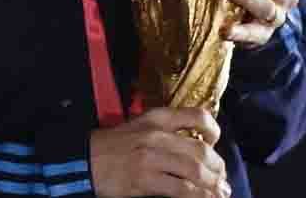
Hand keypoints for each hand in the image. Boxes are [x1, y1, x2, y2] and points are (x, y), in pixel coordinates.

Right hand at [89, 107, 229, 197]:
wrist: (83, 160)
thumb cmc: (112, 146)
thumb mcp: (138, 128)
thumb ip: (165, 133)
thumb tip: (196, 149)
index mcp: (155, 119)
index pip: (196, 116)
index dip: (213, 130)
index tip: (214, 143)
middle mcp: (156, 136)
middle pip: (201, 150)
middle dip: (218, 168)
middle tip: (221, 179)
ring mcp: (150, 158)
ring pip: (195, 171)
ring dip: (213, 186)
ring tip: (219, 193)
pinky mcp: (144, 180)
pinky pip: (182, 190)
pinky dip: (198, 196)